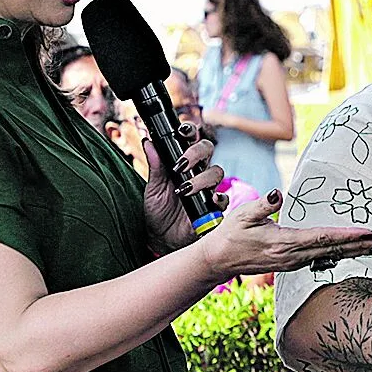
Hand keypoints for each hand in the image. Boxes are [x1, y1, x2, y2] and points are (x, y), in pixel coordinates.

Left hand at [142, 128, 226, 246]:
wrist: (161, 240)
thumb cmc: (158, 212)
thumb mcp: (152, 189)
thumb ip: (155, 166)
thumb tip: (148, 142)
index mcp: (183, 164)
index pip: (191, 141)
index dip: (191, 131)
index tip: (182, 131)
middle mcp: (197, 173)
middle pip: (208, 150)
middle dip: (197, 151)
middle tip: (182, 164)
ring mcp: (207, 190)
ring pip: (216, 172)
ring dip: (201, 178)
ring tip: (184, 189)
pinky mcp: (213, 208)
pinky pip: (223, 199)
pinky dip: (217, 198)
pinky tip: (208, 200)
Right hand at [196, 191, 371, 277]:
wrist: (219, 260)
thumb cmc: (231, 234)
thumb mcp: (243, 215)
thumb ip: (263, 205)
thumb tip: (278, 193)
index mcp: (285, 243)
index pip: (323, 238)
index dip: (348, 236)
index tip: (368, 233)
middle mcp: (294, 256)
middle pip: (334, 251)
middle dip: (362, 247)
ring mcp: (294, 263)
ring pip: (331, 257)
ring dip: (355, 252)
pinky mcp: (293, 263)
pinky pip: (323, 259)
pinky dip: (341, 255)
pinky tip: (354, 252)